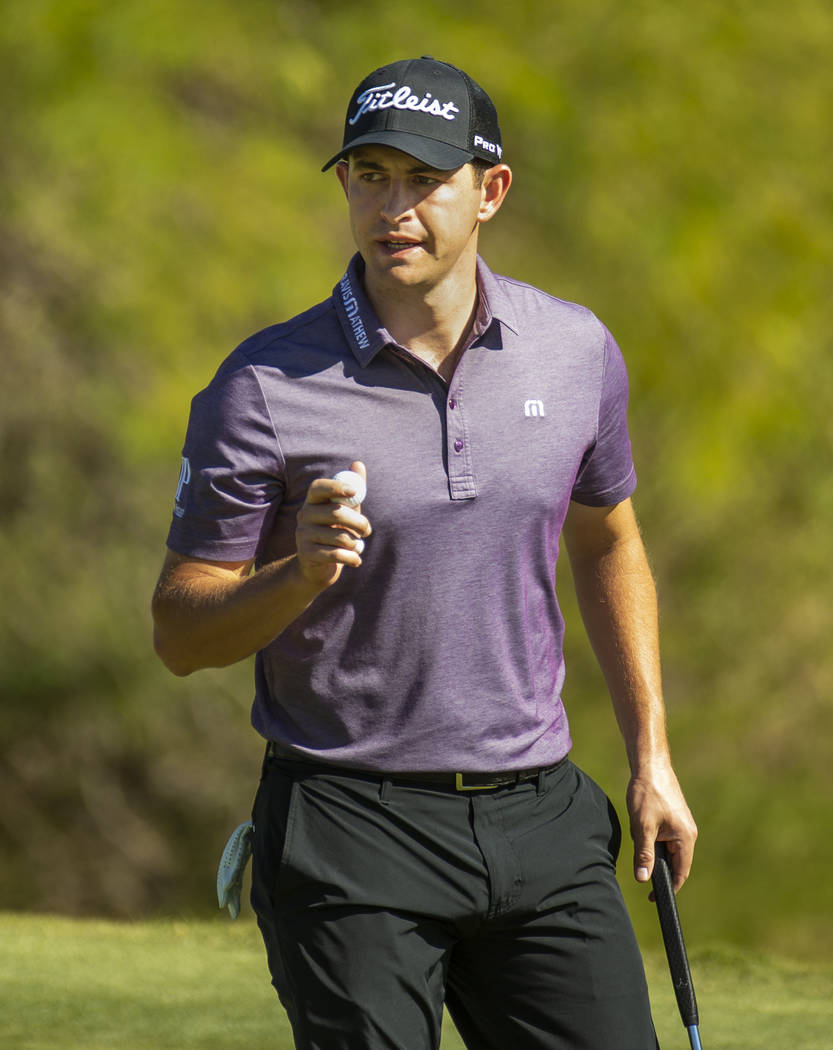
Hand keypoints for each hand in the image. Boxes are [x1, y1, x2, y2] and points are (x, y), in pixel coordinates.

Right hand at [295, 461, 370, 589]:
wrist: (318, 567)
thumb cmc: (336, 533)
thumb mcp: (346, 511)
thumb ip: (353, 490)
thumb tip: (358, 464)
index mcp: (312, 501)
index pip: (318, 487)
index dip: (336, 487)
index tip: (354, 491)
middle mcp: (303, 515)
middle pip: (335, 513)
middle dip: (358, 522)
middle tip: (368, 530)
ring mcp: (302, 535)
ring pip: (339, 536)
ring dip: (355, 543)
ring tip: (357, 547)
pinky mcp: (306, 554)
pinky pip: (336, 554)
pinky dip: (352, 558)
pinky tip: (355, 560)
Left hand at [627, 761, 697, 893]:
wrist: (650, 765)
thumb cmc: (648, 793)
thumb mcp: (643, 826)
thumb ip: (644, 854)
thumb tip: (644, 879)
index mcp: (686, 838)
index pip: (680, 873)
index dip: (668, 887)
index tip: (653, 897)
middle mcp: (688, 833)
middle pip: (674, 862)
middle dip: (655, 863)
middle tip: (638, 857)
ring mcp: (682, 825)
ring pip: (666, 848)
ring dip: (651, 848)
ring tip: (639, 831)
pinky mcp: (674, 817)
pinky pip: (664, 837)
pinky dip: (651, 837)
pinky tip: (640, 824)